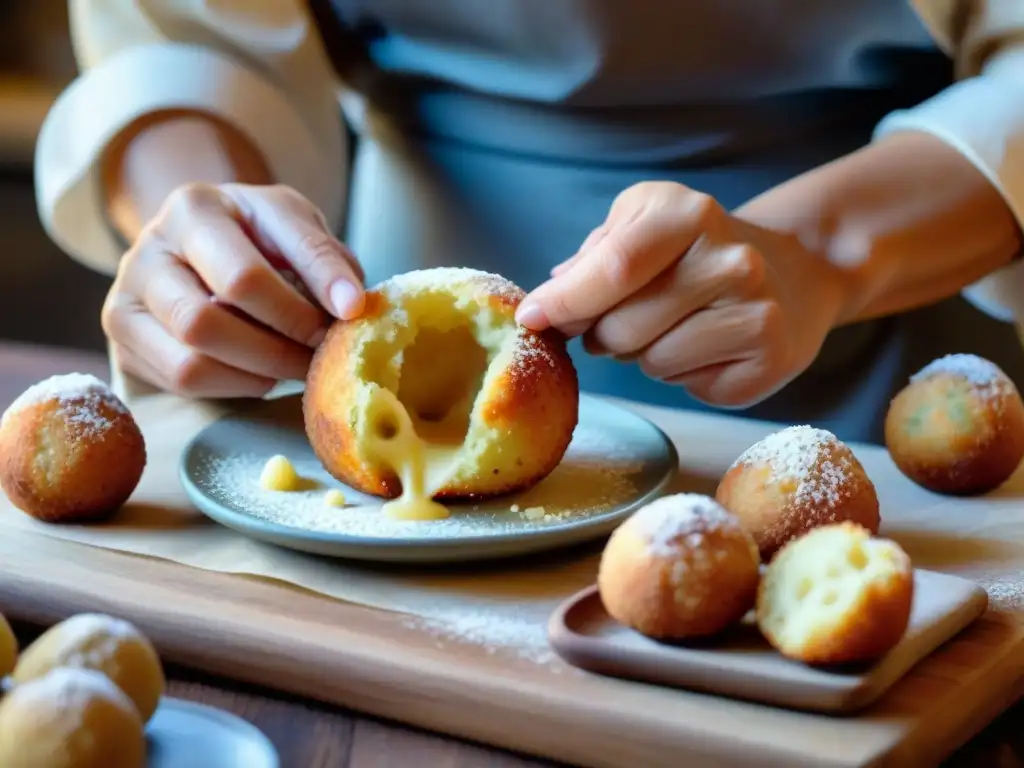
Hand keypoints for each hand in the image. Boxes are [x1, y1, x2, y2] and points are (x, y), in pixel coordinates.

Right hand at [102, 183, 364, 397]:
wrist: (198, 245)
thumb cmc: (257, 238)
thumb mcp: (294, 228)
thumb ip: (325, 259)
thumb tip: (353, 306)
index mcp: (194, 208)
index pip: (250, 269)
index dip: (305, 296)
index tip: (353, 312)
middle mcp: (149, 248)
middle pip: (210, 320)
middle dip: (280, 345)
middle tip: (322, 352)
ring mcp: (125, 295)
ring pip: (193, 359)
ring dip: (259, 372)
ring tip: (298, 364)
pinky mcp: (123, 337)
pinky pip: (183, 380)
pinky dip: (235, 385)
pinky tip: (262, 372)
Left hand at [515, 182, 847, 406]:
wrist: (795, 272)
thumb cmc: (695, 251)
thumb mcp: (644, 224)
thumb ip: (593, 257)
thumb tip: (545, 301)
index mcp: (690, 214)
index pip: (613, 266)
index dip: (563, 300)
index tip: (531, 319)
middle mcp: (732, 260)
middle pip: (622, 327)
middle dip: (603, 333)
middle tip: (625, 320)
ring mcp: (758, 311)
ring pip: (652, 362)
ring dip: (644, 355)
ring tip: (674, 328)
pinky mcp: (771, 358)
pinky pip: (690, 386)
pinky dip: (683, 375)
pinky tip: (707, 347)